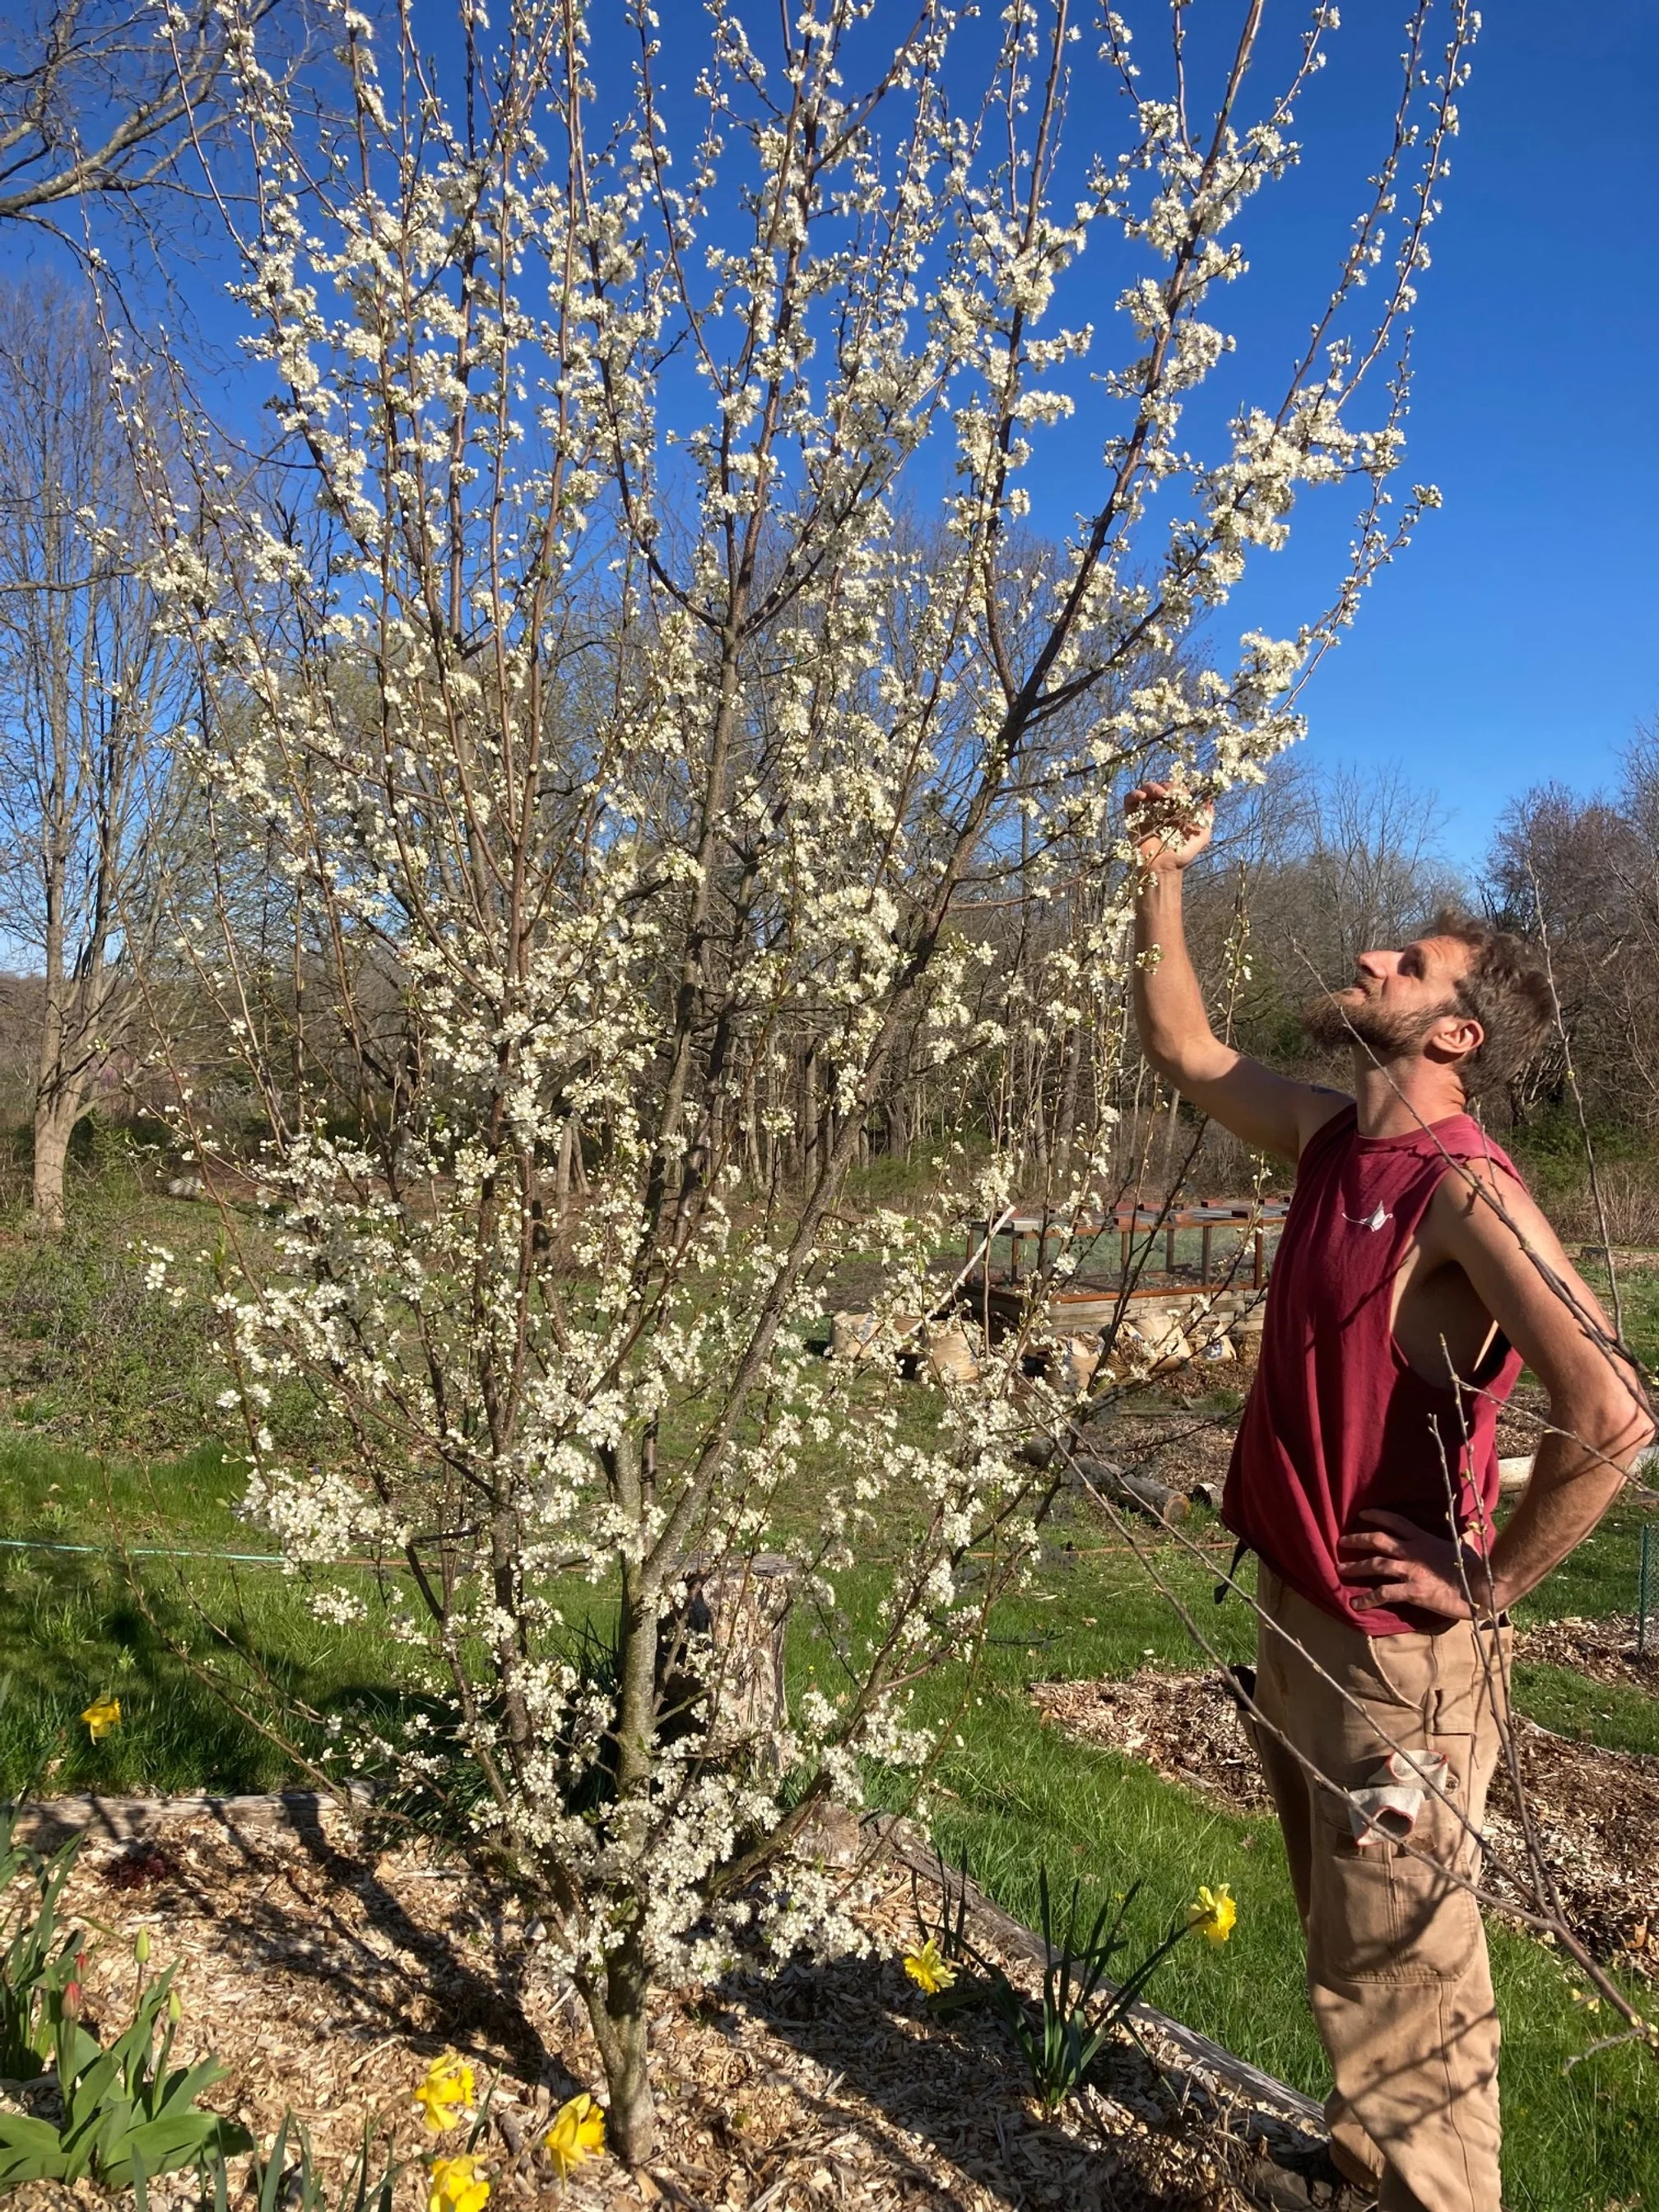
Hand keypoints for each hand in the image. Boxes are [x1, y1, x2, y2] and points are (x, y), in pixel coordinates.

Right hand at [1126, 781, 1214, 874]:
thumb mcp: (1202, 835)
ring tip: (1159, 793)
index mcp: (1175, 809)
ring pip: (1146, 789)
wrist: (1163, 868)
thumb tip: (1210, 800)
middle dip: (1167, 785)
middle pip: (1161, 786)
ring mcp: (1145, 812)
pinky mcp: (1132, 817)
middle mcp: (1160, 808)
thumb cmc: (1182, 854)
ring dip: (1152, 786)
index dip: (1180, 787)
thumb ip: (1207, 818)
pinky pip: (1130, 799)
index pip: (1176, 790)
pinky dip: (1135, 794)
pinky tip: (1143, 797)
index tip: (1184, 795)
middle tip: (1171, 793)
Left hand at [1338, 1510, 1493, 1620]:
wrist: (1482, 1587)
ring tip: (1340, 1570)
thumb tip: (1466, 1537)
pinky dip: (1367, 1599)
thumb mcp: (1464, 1549)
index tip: (1362, 1514)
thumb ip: (1458, 1542)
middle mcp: (1413, 1552)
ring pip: (1376, 1564)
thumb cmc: (1477, 1569)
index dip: (1377, 1516)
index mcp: (1425, 1539)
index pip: (1397, 1522)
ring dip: (1355, 1567)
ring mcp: (1411, 1571)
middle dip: (1357, 1539)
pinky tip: (1355, 1604)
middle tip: (1341, 1542)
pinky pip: (1384, 1594)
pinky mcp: (1413, 1590)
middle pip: (1378, 1540)